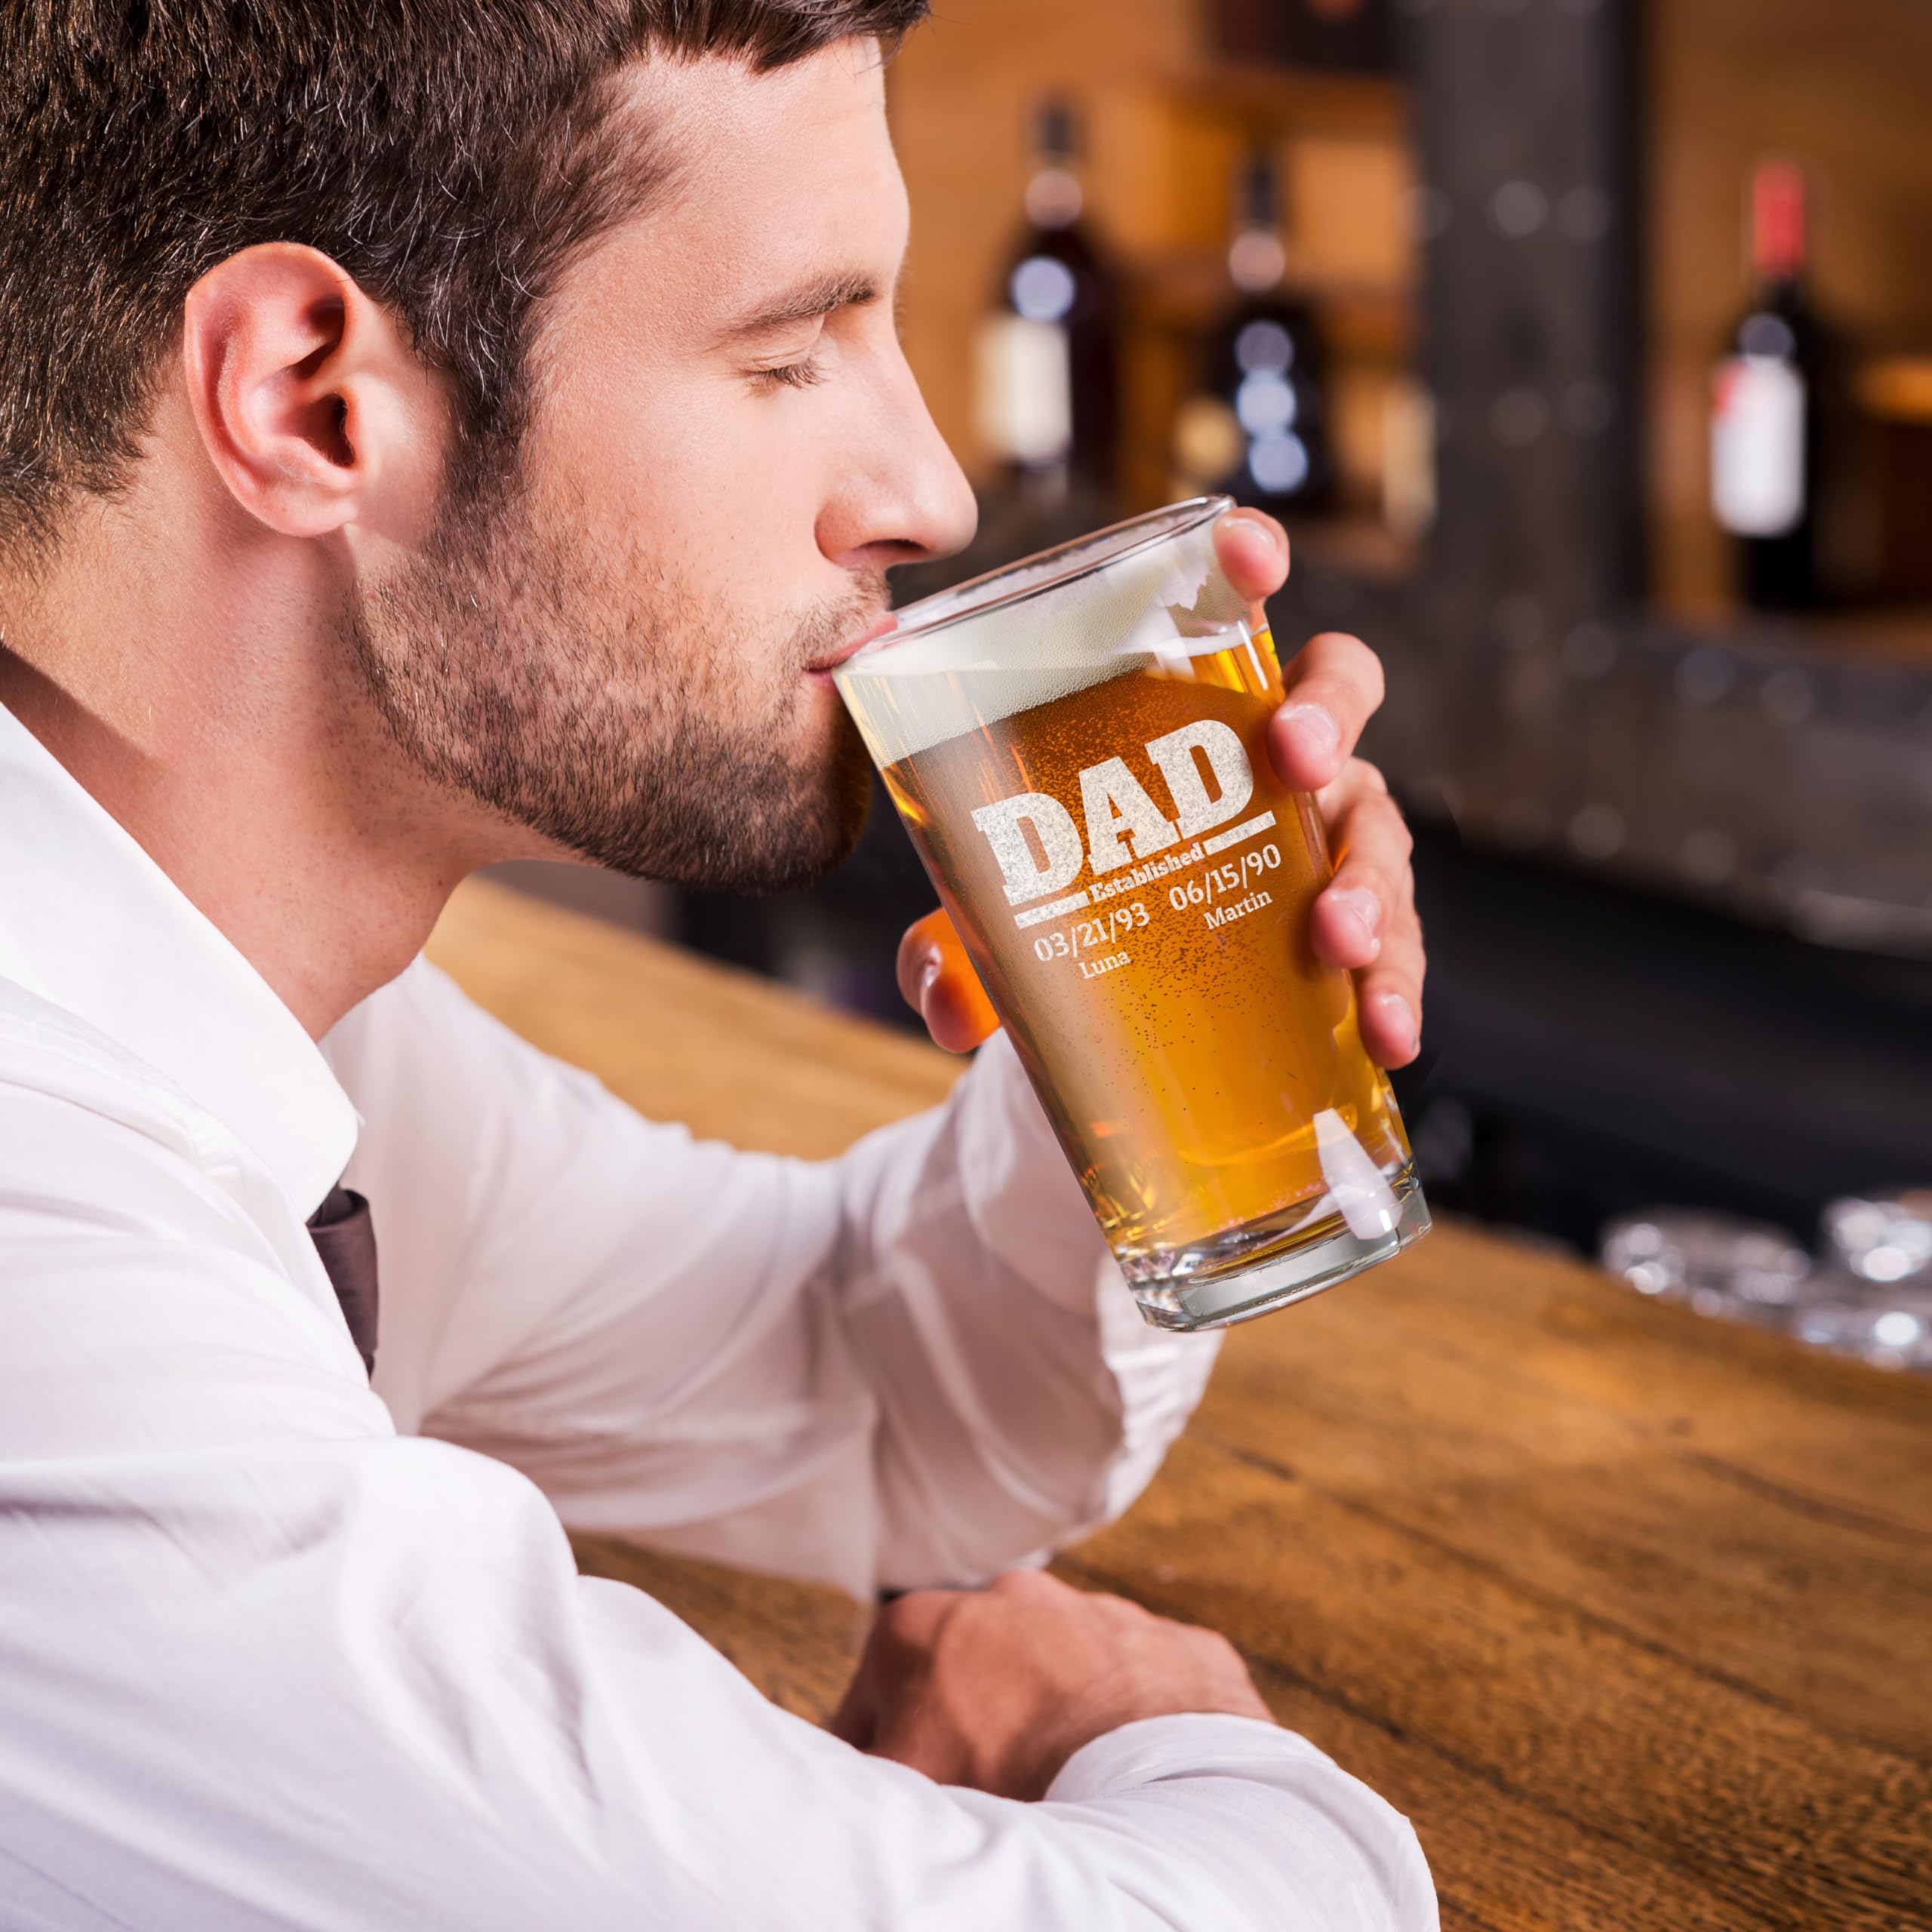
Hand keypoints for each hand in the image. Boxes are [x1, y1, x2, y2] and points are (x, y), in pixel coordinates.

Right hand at [831, 1569, 1272, 1801]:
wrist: (1155, 1792)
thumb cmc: (1009, 1786)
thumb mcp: (898, 1786)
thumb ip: (856, 1773)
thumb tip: (834, 1782)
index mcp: (923, 1624)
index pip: (874, 1702)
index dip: (881, 1758)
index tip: (908, 1797)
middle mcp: (1011, 1596)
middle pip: (971, 1676)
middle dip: (976, 1724)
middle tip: (994, 1793)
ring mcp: (1102, 1611)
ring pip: (1064, 1673)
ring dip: (1060, 1717)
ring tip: (1073, 1788)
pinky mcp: (1177, 1645)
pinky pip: (1148, 1687)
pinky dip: (1138, 1725)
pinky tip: (1136, 1777)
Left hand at [897, 510, 1422, 1067]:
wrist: (1127, 1020)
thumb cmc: (1075, 914)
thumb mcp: (1003, 924)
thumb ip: (957, 952)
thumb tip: (940, 1004)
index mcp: (1188, 714)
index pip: (1229, 612)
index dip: (1247, 565)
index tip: (1244, 554)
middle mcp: (1274, 762)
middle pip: (1335, 696)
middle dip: (1327, 715)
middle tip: (1293, 758)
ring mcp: (1326, 843)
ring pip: (1377, 831)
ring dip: (1367, 879)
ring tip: (1336, 938)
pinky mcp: (1356, 935)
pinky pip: (1394, 950)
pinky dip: (1396, 990)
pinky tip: (1388, 1034)